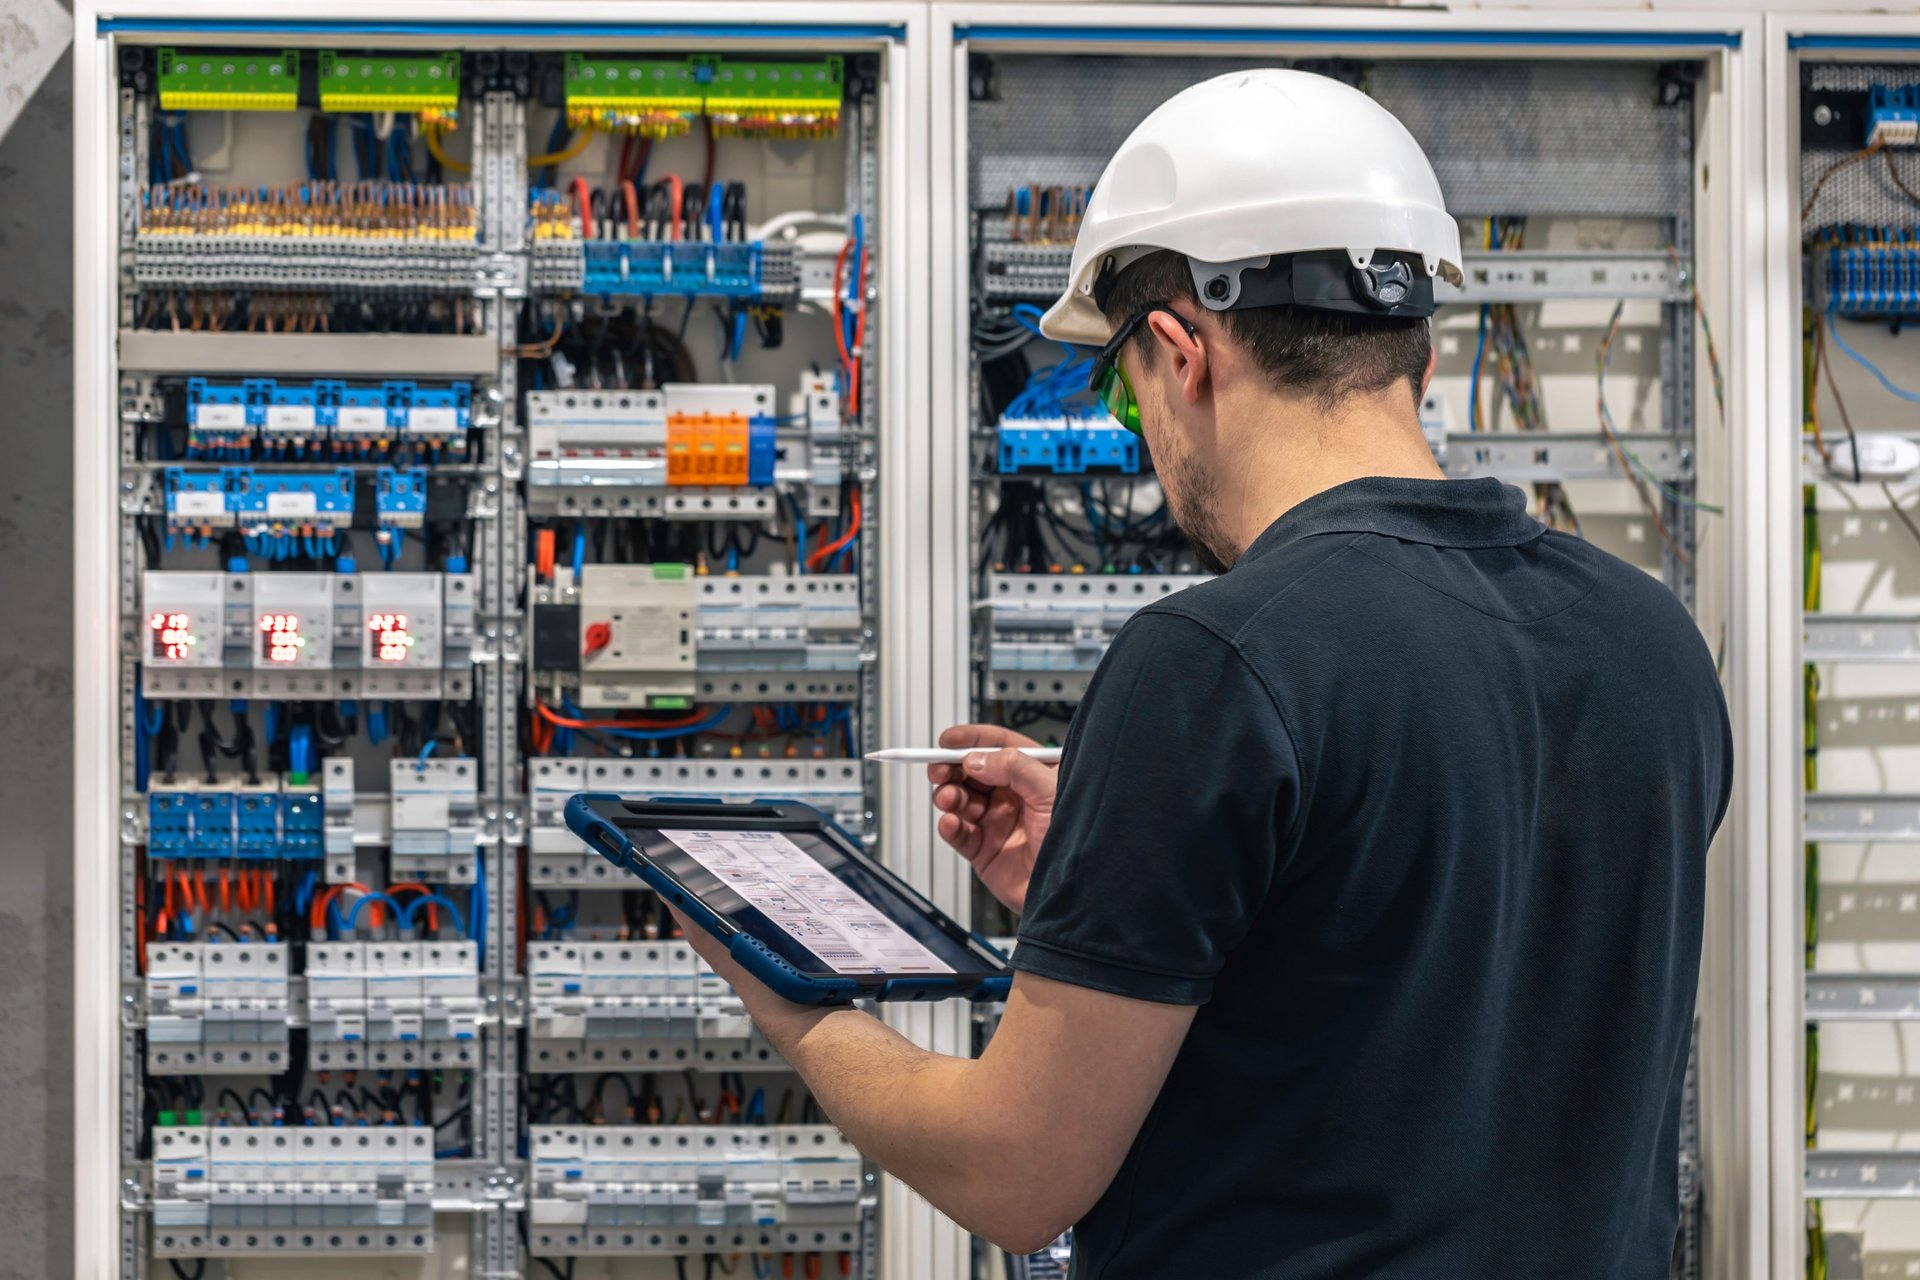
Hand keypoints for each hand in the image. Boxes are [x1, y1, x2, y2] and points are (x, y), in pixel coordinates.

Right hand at [927, 724, 1056, 913]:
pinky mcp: (985, 850)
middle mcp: (1015, 796)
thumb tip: (977, 759)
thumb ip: (1014, 768)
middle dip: (952, 768)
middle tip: (939, 770)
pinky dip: (949, 825)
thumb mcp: (1051, 791)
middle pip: (973, 772)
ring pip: (961, 800)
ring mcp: (999, 822)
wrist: (1072, 892)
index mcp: (1035, 774)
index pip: (999, 747)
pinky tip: (950, 822)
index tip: (948, 740)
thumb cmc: (1077, 841)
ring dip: (948, 795)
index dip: (972, 741)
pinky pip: (959, 832)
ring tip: (948, 799)